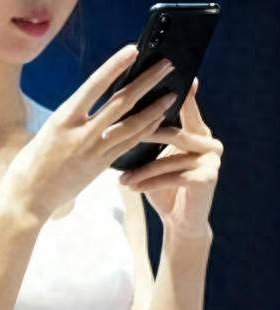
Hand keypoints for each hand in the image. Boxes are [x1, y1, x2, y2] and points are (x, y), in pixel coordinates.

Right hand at [3, 45, 176, 222]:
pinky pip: (127, 146)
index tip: (132, 50)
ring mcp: (92, 151)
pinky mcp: (99, 167)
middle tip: (166, 65)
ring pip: (131, 125)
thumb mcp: (46, 133)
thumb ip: (69, 121)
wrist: (27, 199)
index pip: (93, 86)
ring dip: (153, 108)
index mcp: (62, 120)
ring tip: (171, 94)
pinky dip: (144, 131)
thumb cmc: (29, 165)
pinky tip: (157, 122)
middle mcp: (80, 133)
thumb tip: (87, 109)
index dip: (114, 67)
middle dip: (146, 81)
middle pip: (120, 102)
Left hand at [119, 78, 221, 240]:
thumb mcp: (155, 160)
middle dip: (141, 136)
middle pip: (173, 133)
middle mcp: (210, 141)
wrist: (181, 221)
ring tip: (120, 178)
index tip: (163, 77)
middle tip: (108, 135)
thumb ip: (149, 138)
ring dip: (141, 169)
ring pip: (169, 158)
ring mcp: (212, 160)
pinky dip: (148, 183)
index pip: (185, 108)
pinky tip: (130, 187)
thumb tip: (118, 116)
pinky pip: (171, 177)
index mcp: (198, 131)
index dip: (177, 93)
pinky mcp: (207, 179)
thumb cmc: (163, 187)